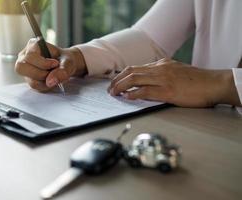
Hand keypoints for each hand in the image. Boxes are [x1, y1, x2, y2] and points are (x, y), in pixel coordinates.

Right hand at [15, 38, 86, 91]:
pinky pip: (34, 86)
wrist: (65, 64)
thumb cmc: (65, 59)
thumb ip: (62, 70)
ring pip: (29, 80)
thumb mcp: (68, 62)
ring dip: (45, 81)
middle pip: (21, 68)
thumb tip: (50, 82)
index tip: (56, 64)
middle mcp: (24, 56)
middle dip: (40, 74)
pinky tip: (51, 79)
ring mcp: (25, 68)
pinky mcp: (28, 78)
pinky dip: (45, 85)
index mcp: (33, 45)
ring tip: (54, 75)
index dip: (43, 63)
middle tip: (52, 72)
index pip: (30, 56)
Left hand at [108, 58, 239, 106]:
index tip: (115, 81)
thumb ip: (162, 74)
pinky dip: (134, 94)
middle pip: (131, 72)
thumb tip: (148, 82)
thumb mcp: (176, 71)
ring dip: (121, 87)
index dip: (122, 75)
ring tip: (113, 94)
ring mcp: (163, 79)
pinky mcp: (168, 91)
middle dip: (117, 80)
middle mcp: (160, 69)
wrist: (214, 84)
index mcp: (161, 64)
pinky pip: (146, 91)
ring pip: (135, 79)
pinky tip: (127, 98)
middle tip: (109, 89)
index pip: (135, 67)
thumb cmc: (197, 80)